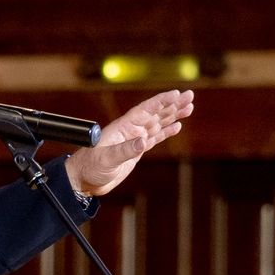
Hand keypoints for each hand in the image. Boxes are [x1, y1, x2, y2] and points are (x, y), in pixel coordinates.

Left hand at [64, 90, 193, 197]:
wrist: (84, 180)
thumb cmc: (90, 167)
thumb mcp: (107, 159)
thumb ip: (125, 150)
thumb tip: (143, 141)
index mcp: (123, 127)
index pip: (146, 109)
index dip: (161, 101)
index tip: (176, 94)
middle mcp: (130, 130)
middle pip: (155, 113)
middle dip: (173, 104)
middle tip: (190, 96)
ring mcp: (133, 139)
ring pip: (157, 124)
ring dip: (173, 116)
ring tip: (189, 108)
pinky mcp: (135, 151)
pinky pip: (154, 138)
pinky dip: (166, 131)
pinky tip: (177, 126)